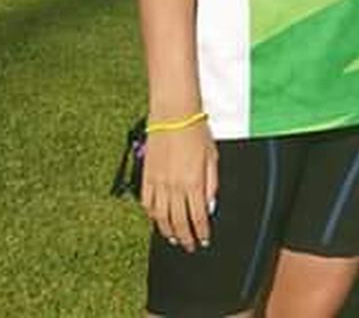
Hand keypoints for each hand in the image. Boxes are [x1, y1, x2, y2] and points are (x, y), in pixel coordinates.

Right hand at [141, 121, 218, 251]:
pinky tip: (157, 220)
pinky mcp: (146, 176)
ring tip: (174, 238)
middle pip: (179, 221)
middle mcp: (174, 186)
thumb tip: (210, 206)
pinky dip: (152, 215)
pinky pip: (147, 203)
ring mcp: (158, 183)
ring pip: (161, 217)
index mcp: (194, 182)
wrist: (174, 114)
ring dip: (167, 230)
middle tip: (189, 246)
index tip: (204, 241)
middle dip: (185, 237)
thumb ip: (212, 184)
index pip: (198, 217)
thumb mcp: (212, 157)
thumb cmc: (196, 131)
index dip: (201, 232)